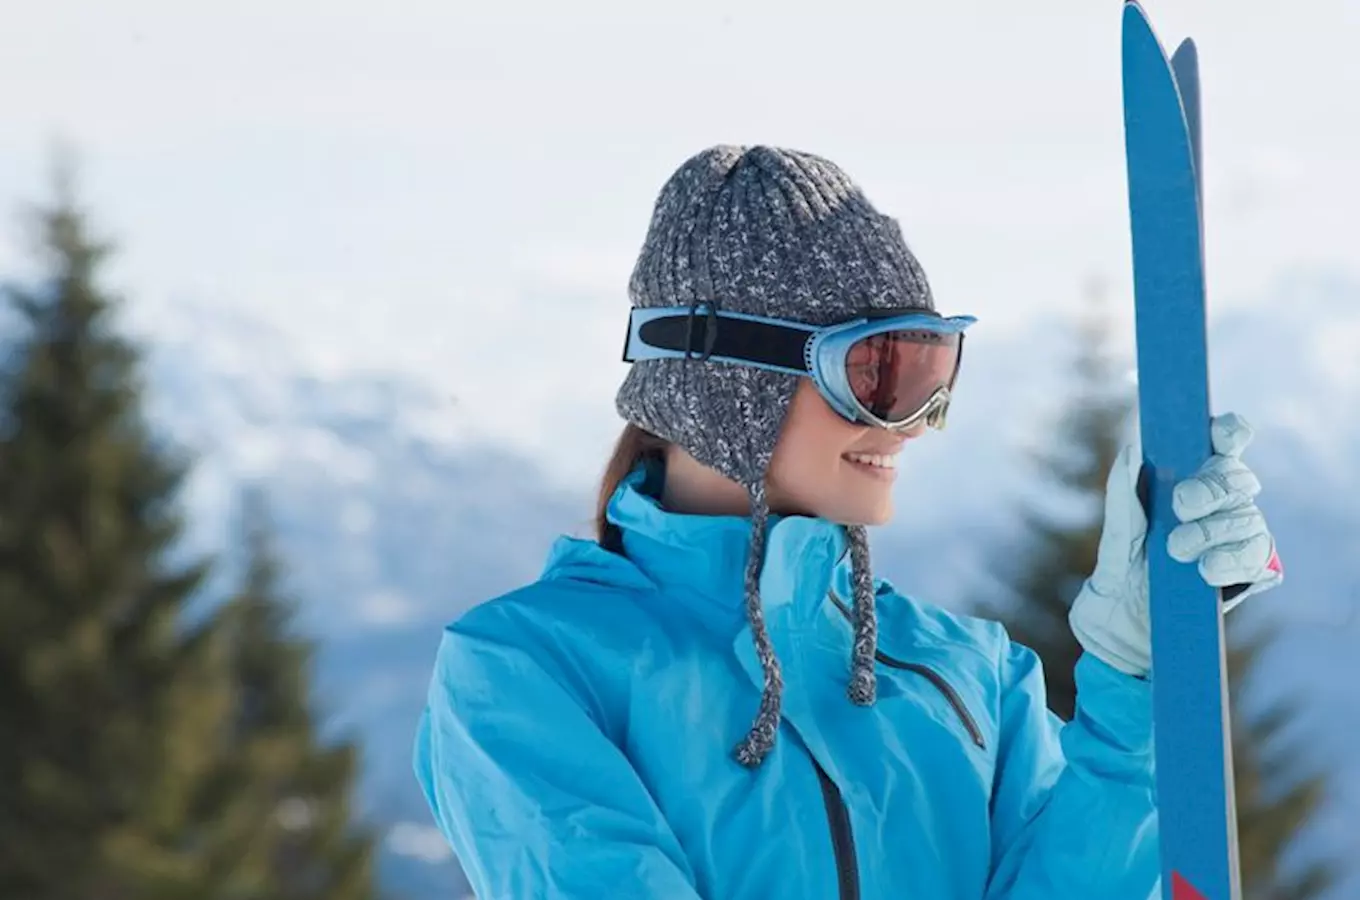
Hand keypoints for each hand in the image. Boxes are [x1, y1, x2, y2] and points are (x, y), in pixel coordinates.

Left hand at [1068, 413, 1283, 677]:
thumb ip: (1123, 496)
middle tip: (1181, 505)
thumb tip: (1134, 452)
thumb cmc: (1121, 575)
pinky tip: (1206, 572)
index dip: (1228, 431)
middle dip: (1210, 488)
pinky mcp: (1251, 569)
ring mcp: (1239, 534)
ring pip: (1246, 515)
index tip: (1218, 433)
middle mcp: (1220, 503)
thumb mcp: (1114, 537)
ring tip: (1178, 553)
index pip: (1222, 443)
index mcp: (1188, 481)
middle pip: (1235, 476)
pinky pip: (1256, 555)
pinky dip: (1230, 560)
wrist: (1126, 631)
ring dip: (1211, 532)